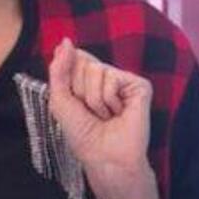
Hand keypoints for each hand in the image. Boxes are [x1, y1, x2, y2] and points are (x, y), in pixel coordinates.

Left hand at [48, 38, 169, 198]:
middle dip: (80, 90)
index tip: (75, 100)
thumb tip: (66, 42)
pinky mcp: (139, 86)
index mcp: (86, 75)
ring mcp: (123, 78)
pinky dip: (110, 100)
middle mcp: (105, 73)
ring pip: (96, 70)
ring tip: (105, 115)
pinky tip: (119, 113)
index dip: (68, 79)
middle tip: (91, 111)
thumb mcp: (59, 99)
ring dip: (95, 99)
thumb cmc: (82, 132)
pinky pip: (113, 78)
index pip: (72, 56)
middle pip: (82, 61)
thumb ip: (58, 69)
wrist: (103, 157)